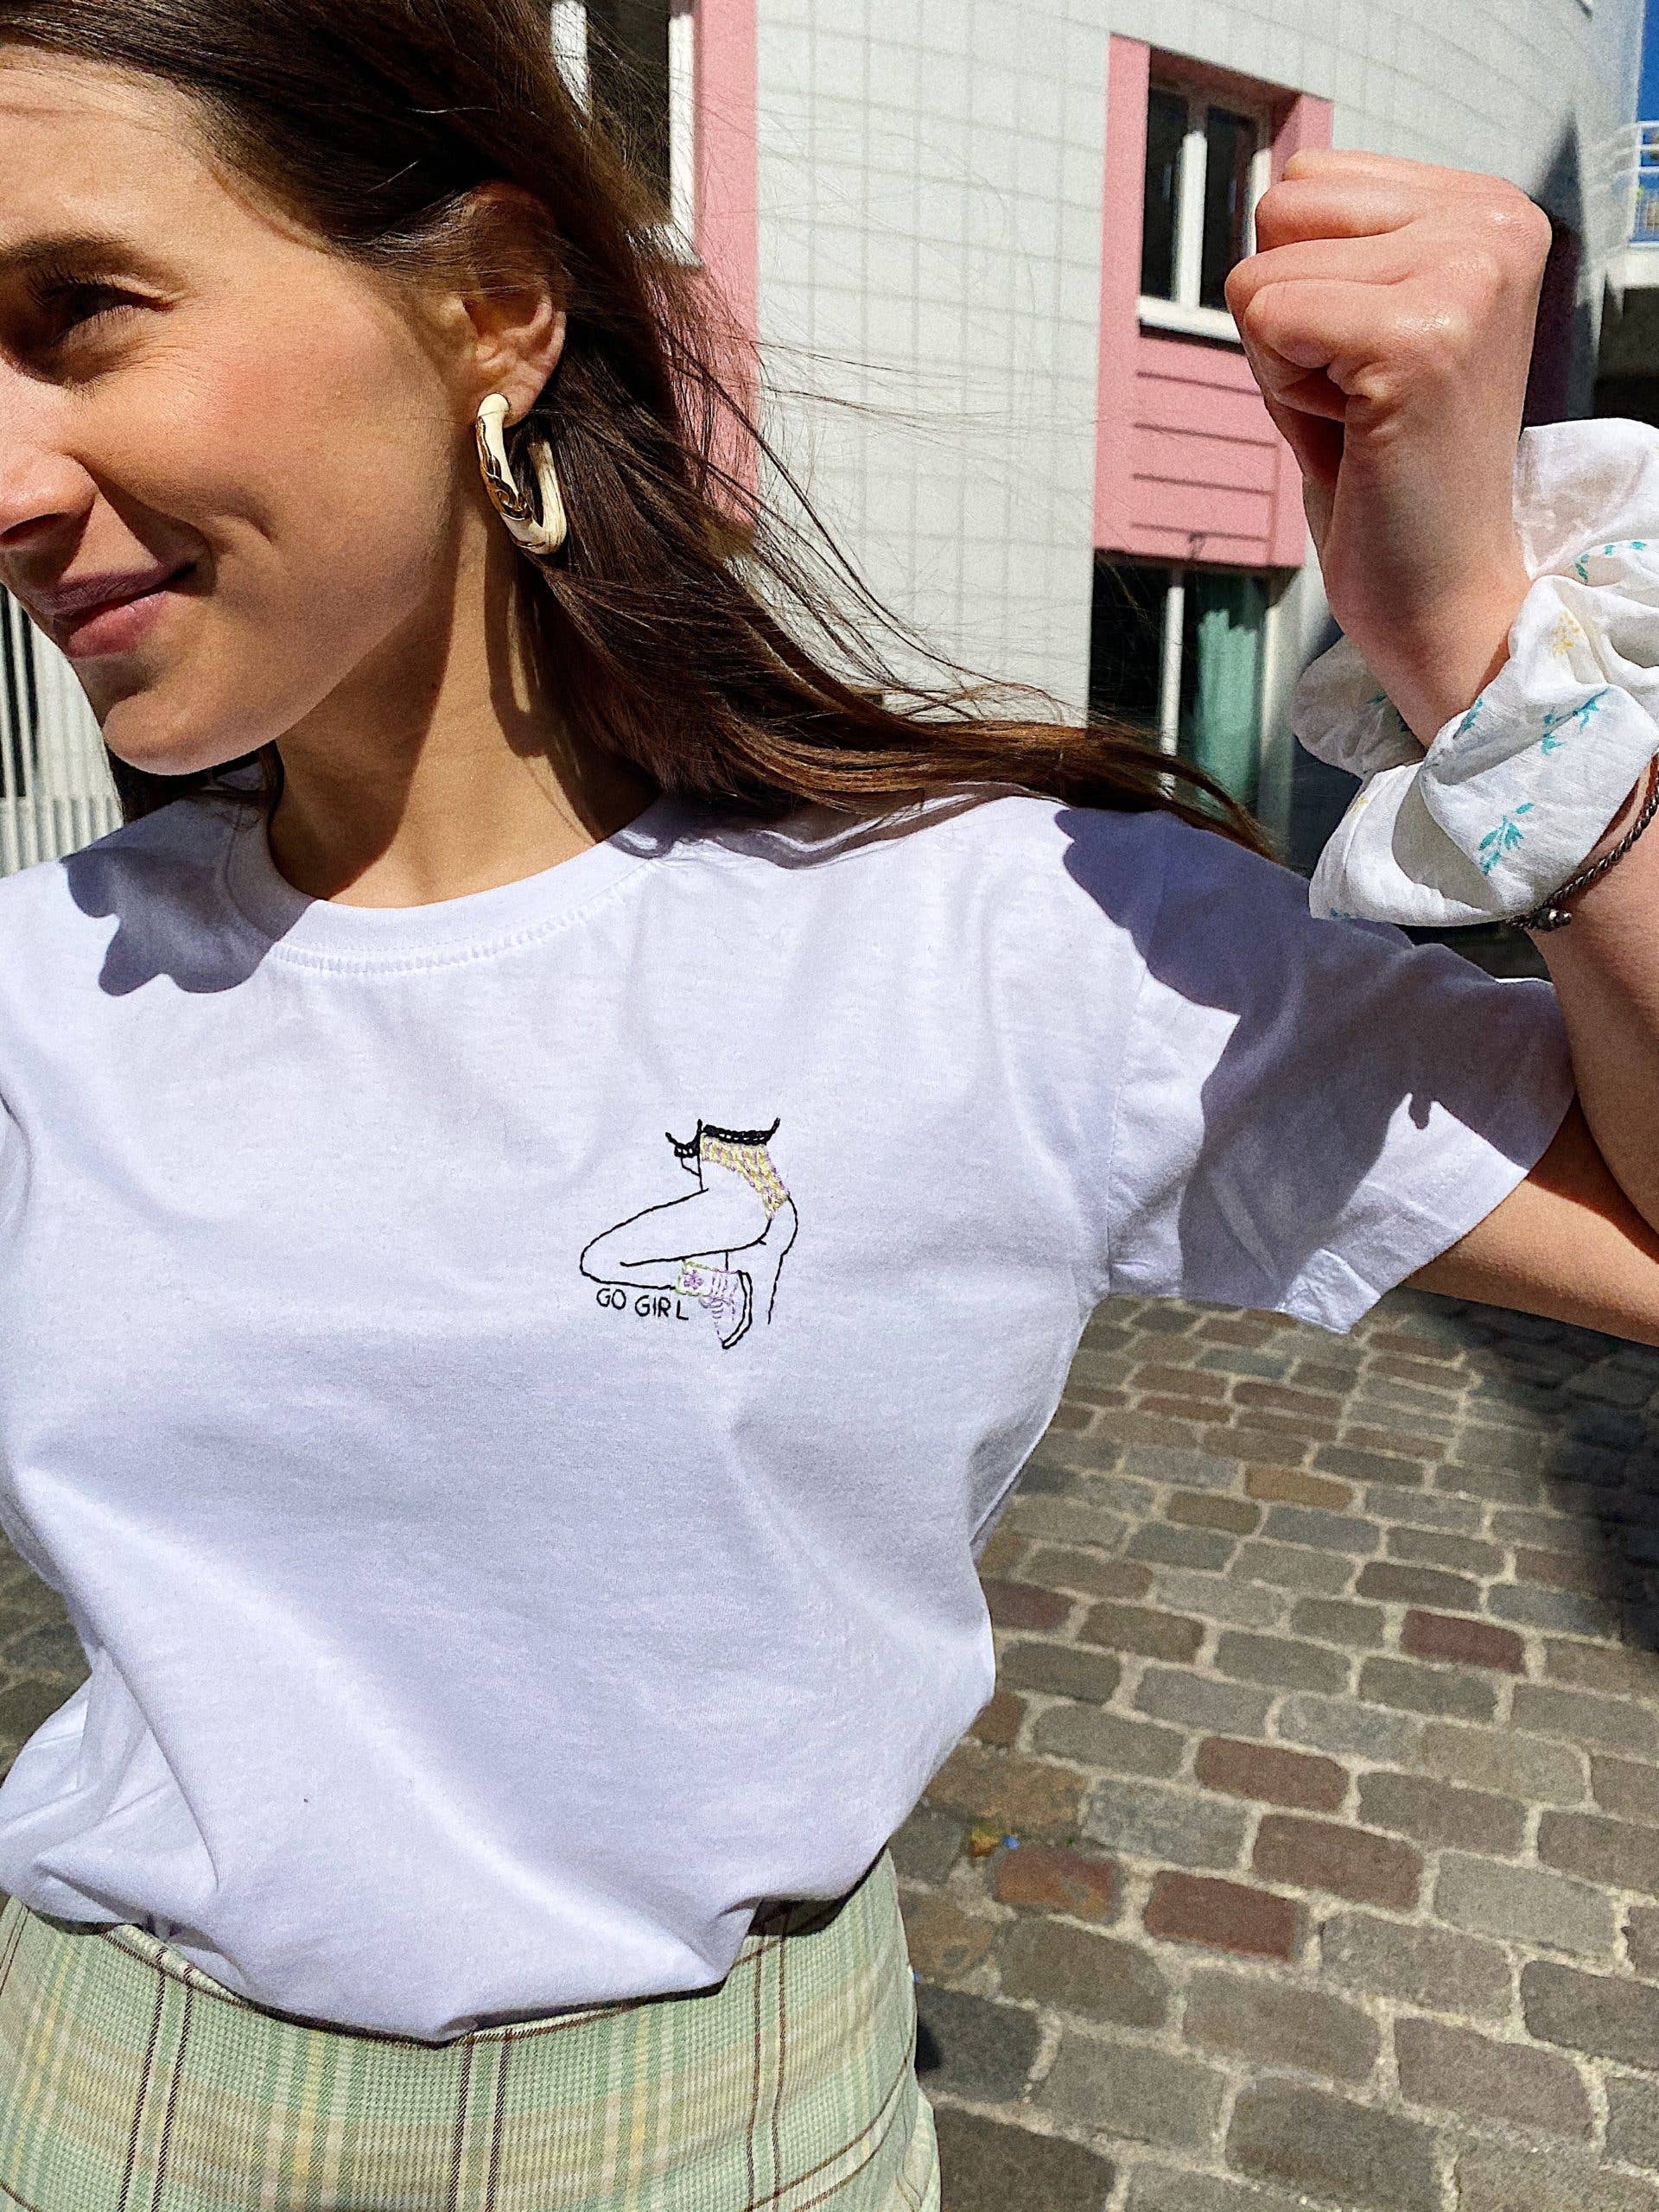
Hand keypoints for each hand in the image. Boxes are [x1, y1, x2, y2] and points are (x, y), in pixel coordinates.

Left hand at [1224, 149, 1552, 745]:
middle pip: (1280, 210)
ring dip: (1285, 365)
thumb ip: (1331, 248)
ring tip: (1361, 419)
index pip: (1308, 179)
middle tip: (1357, 396)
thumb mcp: (1362, 325)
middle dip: (1286, 318)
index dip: (1303, 285)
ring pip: (1261, 275)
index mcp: (1486, 208)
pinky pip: (1266, 322)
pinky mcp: (1419, 340)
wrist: (1441, 591)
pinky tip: (1355, 436)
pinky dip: (1284, 396)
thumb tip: (1268, 187)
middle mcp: (1493, 223)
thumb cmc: (1390, 473)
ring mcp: (1465, 276)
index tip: (1365, 362)